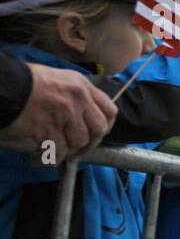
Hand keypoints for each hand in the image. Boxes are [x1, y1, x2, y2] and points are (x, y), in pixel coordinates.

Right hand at [2, 64, 116, 159]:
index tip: (97, 135)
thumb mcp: (59, 80)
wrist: (5, 85)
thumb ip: (76, 96)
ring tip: (51, 152)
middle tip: (76, 151)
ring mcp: (65, 113)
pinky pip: (57, 150)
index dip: (106, 126)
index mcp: (82, 86)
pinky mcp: (48, 127)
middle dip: (89, 144)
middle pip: (99, 129)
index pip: (109, 110)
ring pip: (78, 142)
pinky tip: (38, 158)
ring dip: (66, 152)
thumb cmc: (26, 81)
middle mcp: (78, 99)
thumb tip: (84, 117)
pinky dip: (48, 158)